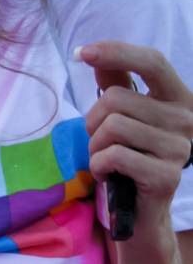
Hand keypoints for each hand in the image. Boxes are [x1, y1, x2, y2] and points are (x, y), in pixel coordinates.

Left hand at [81, 42, 192, 235]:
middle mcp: (186, 120)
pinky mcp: (165, 176)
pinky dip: (98, 166)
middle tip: (101, 143)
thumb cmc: (129, 158)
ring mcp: (179, 149)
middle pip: (116, 98)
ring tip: (106, 161)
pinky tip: (108, 175)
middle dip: (93, 122)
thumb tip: (96, 56)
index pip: (152, 61)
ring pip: (112, 127)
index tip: (82, 52)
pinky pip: (113, 156)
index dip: (116, 52)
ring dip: (94, 147)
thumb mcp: (123, 117)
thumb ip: (116, 85)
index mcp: (179, 99)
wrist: (138, 211)